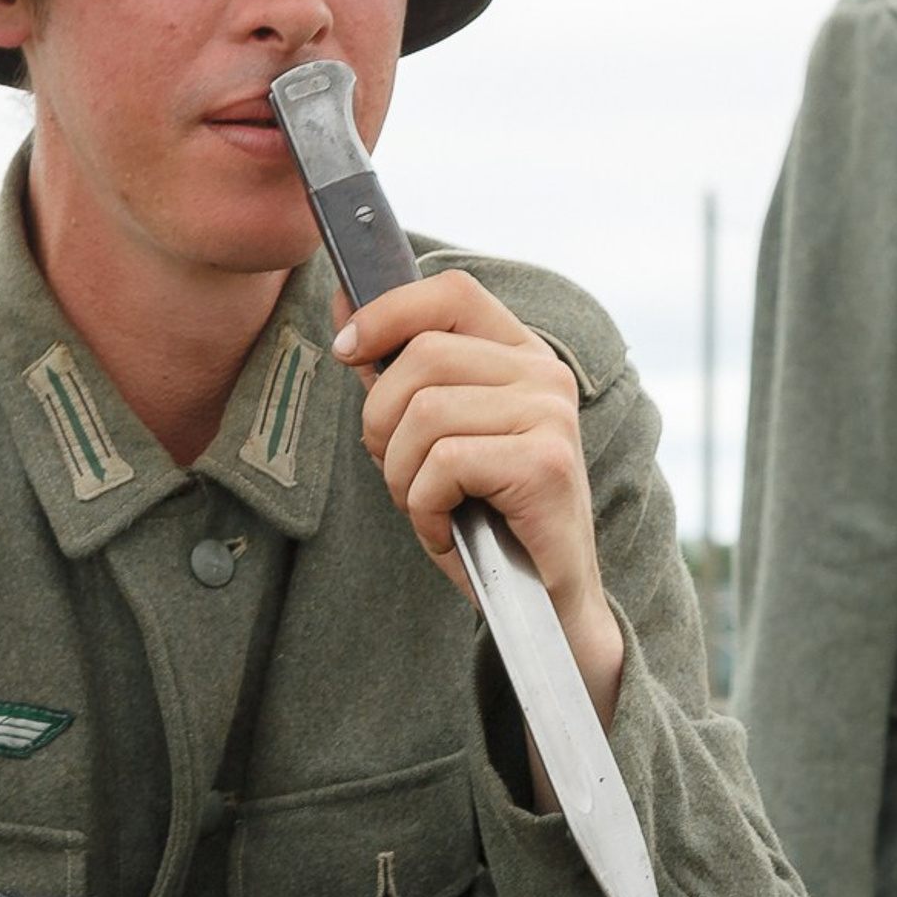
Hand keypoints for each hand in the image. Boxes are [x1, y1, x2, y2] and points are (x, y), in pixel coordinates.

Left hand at [335, 270, 625, 735]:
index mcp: (519, 354)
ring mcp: (551, 417)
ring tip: (426, 506)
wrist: (542, 604)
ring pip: (426, 414)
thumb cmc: (484, 519)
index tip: (347, 352)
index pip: (450, 292)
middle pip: (423, 357)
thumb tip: (345, 303)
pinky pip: (445, 464)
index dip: (388, 312)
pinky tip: (447, 529)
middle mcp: (544, 375)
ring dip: (402, 475)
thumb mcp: (434, 436)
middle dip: (382, 421)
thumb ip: (399, 373)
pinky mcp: (546, 464)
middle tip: (396, 472)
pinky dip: (425, 508)